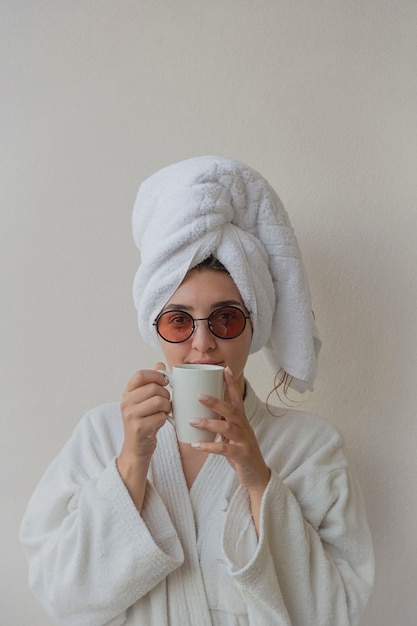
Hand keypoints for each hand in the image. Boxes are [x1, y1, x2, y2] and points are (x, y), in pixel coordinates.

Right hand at [119, 362, 170, 461]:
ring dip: (167, 407)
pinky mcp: (139, 428)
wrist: (136, 448)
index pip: (140, 374)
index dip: (156, 375)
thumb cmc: (144, 421)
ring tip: (165, 412)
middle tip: (166, 402)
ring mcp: (131, 415)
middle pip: (153, 388)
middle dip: (166, 394)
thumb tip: (159, 364)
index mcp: (127, 393)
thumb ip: (151, 382)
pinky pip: (161, 416)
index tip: (164, 382)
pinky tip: (160, 422)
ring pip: (159, 401)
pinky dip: (165, 419)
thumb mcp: (144, 400)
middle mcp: (126, 403)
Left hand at [190, 368, 270, 494]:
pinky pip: (224, 449)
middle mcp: (244, 427)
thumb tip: (201, 412)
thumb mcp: (232, 434)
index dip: (231, 383)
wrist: (256, 475)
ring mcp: (243, 440)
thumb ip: (221, 422)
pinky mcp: (240, 454)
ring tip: (192, 421)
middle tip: (199, 396)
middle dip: (215, 402)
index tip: (224, 369)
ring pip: (227, 428)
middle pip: (231, 410)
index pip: (237, 398)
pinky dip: (209, 446)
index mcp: (241, 420)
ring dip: (208, 423)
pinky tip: (196, 445)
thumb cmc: (241, 451)